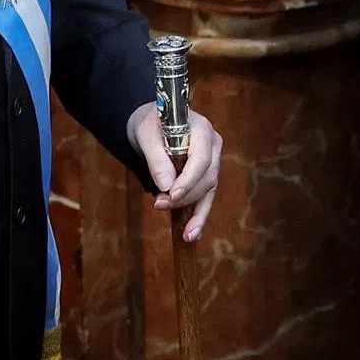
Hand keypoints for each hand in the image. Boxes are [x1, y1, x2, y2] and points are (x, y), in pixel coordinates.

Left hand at [127, 101, 221, 242]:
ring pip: (208, 191)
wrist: (151, 126)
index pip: (201, 158)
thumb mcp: (146, 136)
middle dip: (184, 196)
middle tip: (159, 205)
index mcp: (202, 130)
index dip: (189, 179)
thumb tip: (166, 187)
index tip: (171, 194)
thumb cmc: (150, 125)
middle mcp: (212, 146)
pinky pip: (205, 198)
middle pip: (206, 177)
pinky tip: (192, 234)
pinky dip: (199, 216)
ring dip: (193, 212)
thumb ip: (156, 159)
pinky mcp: (206, 176)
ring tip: (184, 233)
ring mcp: (212, 162)